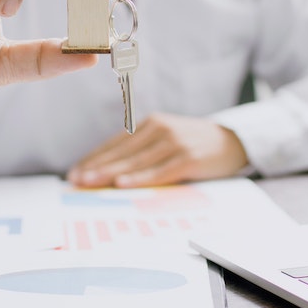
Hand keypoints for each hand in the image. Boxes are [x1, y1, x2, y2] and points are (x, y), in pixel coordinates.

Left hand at [67, 114, 248, 187]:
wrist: (233, 141)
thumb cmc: (193, 145)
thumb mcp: (166, 140)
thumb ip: (142, 152)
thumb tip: (109, 173)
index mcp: (150, 124)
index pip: (115, 143)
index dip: (93, 158)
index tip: (74, 172)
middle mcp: (160, 129)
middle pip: (121, 152)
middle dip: (95, 167)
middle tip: (75, 180)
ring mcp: (174, 142)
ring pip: (135, 161)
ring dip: (110, 173)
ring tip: (90, 183)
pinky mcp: (188, 157)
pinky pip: (159, 171)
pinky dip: (140, 178)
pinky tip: (123, 184)